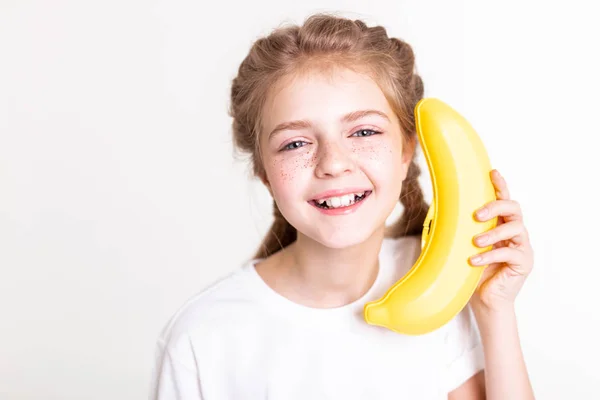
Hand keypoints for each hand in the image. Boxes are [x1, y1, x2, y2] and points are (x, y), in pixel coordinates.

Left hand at [468, 169, 533, 312]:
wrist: (484, 301)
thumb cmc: (471, 271)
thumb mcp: (461, 246)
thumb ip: (456, 229)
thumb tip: (435, 210)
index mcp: (500, 224)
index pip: (503, 200)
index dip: (500, 185)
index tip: (492, 173)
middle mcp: (515, 232)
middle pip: (514, 208)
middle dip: (496, 206)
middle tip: (477, 215)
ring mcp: (522, 247)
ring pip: (516, 228)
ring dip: (493, 233)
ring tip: (475, 242)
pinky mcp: (524, 262)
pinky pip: (511, 252)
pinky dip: (491, 254)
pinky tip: (474, 260)